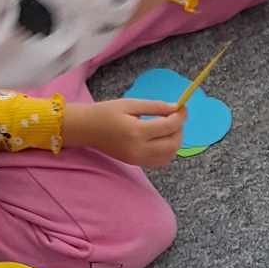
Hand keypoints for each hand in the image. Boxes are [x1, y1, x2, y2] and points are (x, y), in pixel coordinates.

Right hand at [66, 98, 183, 168]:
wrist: (86, 129)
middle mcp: (139, 149)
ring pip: (170, 155)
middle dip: (180, 129)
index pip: (169, 127)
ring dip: (175, 141)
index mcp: (136, 131)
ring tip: (168, 128)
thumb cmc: (106, 113)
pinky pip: (161, 161)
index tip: (182, 107)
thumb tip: (176, 108)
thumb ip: (155, 107)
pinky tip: (161, 139)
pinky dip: (168, 151)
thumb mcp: (130, 104)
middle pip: (173, 144)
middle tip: (175, 117)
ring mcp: (138, 159)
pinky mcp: (136, 163)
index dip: (180, 116)